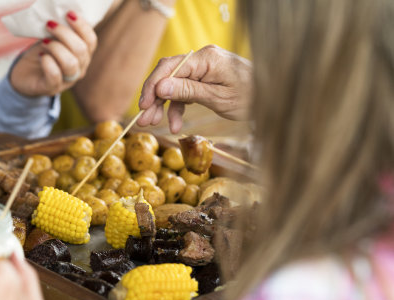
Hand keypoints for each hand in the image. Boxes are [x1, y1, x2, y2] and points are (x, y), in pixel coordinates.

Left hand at [10, 11, 96, 96]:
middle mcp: (79, 70)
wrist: (24, 75)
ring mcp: (66, 81)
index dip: (82, 27)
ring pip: (71, 63)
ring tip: (43, 41)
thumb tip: (62, 14)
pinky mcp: (51, 88)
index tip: (68, 14)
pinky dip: (47, 62)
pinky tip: (41, 56)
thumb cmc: (42, 54)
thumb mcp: (53, 39)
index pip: (91, 41)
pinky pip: (55, 75)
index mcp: (83, 56)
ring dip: (55, 48)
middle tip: (49, 25)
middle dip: (64, 34)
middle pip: (81, 50)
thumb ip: (61, 32)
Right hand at [137, 45, 252, 132]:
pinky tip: (175, 124)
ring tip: (153, 123)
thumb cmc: (251, 97)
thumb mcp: (218, 98)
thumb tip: (160, 87)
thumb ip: (188, 91)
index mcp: (206, 59)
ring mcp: (203, 68)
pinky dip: (177, 107)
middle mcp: (202, 59)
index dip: (153, 87)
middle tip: (143, 119)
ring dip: (163, 105)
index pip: (170, 68)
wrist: (272, 97)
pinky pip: (184, 90)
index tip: (143, 106)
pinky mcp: (204, 78)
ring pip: (173, 84)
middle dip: (154, 98)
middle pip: (168, 74)